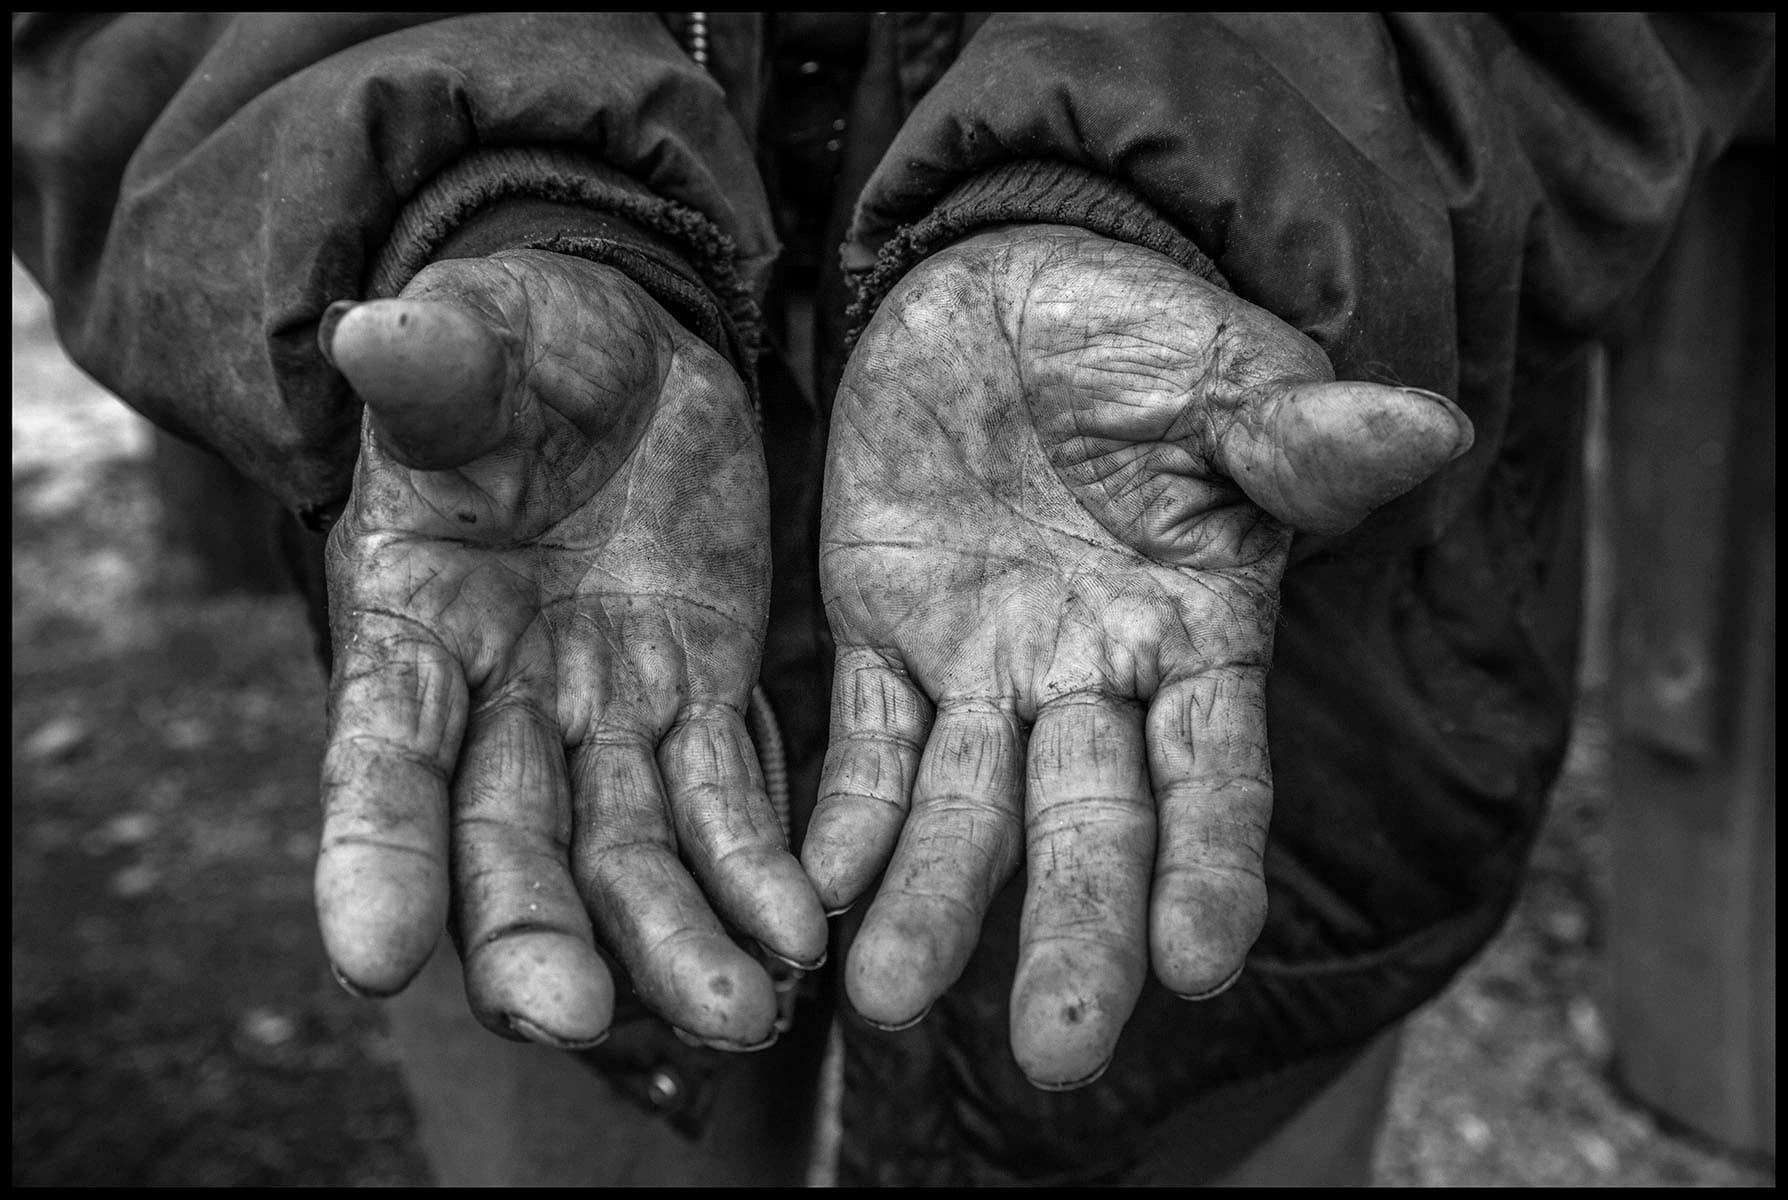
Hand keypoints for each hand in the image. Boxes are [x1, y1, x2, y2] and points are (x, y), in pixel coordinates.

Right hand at [314, 250, 825, 1050]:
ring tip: (739, 1016)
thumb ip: (437, 365)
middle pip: (511, 842)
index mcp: (414, 624)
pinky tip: (803, 936)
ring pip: (633, 852)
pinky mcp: (705, 696)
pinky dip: (762, 872)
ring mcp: (607, 710)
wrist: (622, 353)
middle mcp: (501, 698)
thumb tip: (377, 336)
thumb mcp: (481, 337)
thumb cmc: (523, 344)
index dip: (372, 853)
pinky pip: (732, 801)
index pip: (381, 756)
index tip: (373, 957)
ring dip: (676, 938)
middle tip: (570, 1018)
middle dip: (535, 933)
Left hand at [804, 225, 1470, 1086]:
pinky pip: (857, 750)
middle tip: (1051, 1051)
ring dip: (928, 903)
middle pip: (1087, 829)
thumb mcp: (1230, 376)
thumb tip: (1426, 428)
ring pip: (960, 811)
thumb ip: (1301, 436)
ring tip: (881, 996)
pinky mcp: (880, 636)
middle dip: (1071, 934)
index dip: (1209, 866)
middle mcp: (1091, 680)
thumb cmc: (1144, 334)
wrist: (1004, 279)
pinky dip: (837, 826)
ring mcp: (982, 668)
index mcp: (1196, 635)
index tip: (1196, 960)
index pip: (1214, 777)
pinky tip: (807, 900)